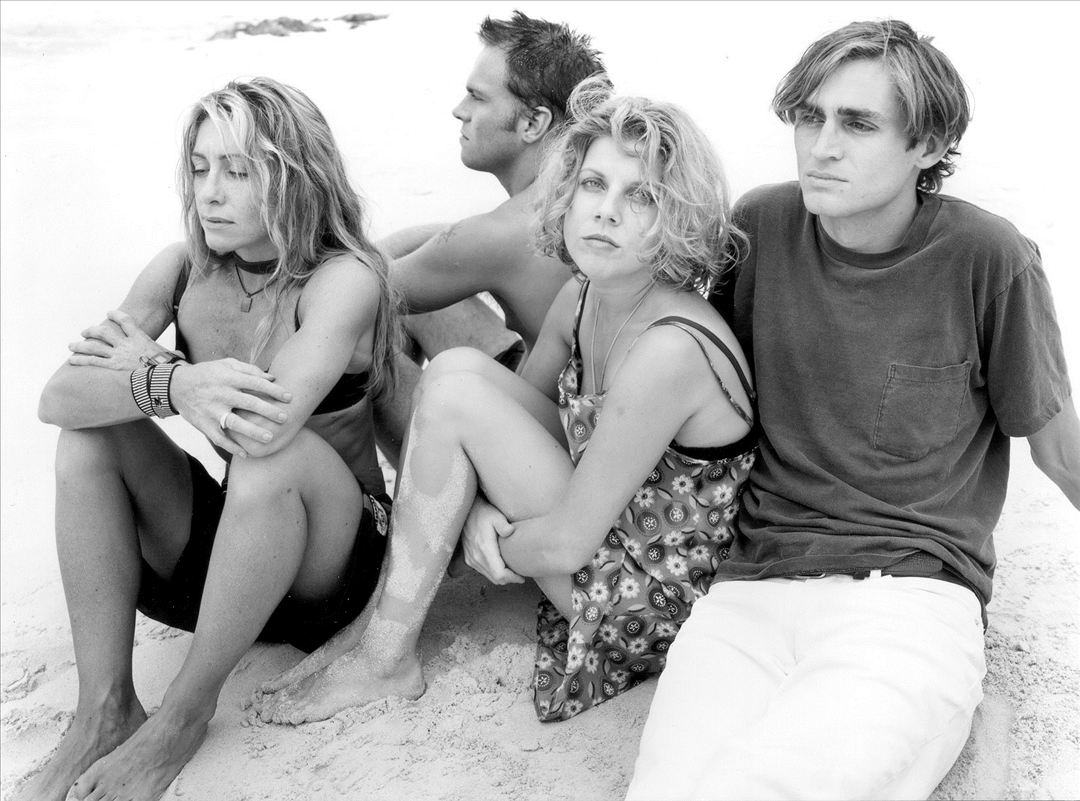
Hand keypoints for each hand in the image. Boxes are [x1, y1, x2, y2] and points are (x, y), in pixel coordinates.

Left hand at [67, 309, 180, 370]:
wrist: (165, 377)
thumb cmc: (172, 368)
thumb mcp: (175, 358)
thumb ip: (175, 356)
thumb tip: (182, 358)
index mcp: (141, 338)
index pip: (126, 321)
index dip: (116, 315)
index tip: (109, 313)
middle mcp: (127, 344)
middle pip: (104, 332)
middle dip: (92, 331)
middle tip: (84, 332)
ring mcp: (118, 355)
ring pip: (94, 345)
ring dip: (81, 345)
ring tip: (71, 346)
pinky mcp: (112, 367)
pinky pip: (92, 361)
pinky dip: (81, 359)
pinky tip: (72, 360)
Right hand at [170, 359, 291, 457]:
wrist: (176, 386)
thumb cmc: (208, 374)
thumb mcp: (226, 364)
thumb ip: (249, 370)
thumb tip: (272, 377)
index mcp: (228, 377)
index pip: (256, 383)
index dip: (274, 390)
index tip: (290, 398)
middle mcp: (221, 394)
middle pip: (249, 403)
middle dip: (269, 411)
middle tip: (285, 418)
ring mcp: (211, 411)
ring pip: (235, 423)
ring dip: (253, 432)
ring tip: (269, 438)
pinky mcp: (204, 424)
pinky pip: (219, 439)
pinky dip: (232, 447)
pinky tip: (246, 454)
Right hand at [461, 497, 523, 584]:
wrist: (466, 512)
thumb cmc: (483, 513)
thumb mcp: (496, 516)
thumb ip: (504, 525)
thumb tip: (511, 531)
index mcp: (485, 549)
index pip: (499, 574)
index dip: (512, 578)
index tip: (522, 577)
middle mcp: (477, 557)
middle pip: (495, 579)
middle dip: (509, 580)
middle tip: (521, 575)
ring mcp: (471, 559)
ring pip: (489, 577)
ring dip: (502, 577)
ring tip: (513, 571)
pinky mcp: (469, 558)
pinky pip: (484, 571)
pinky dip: (494, 573)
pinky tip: (502, 566)